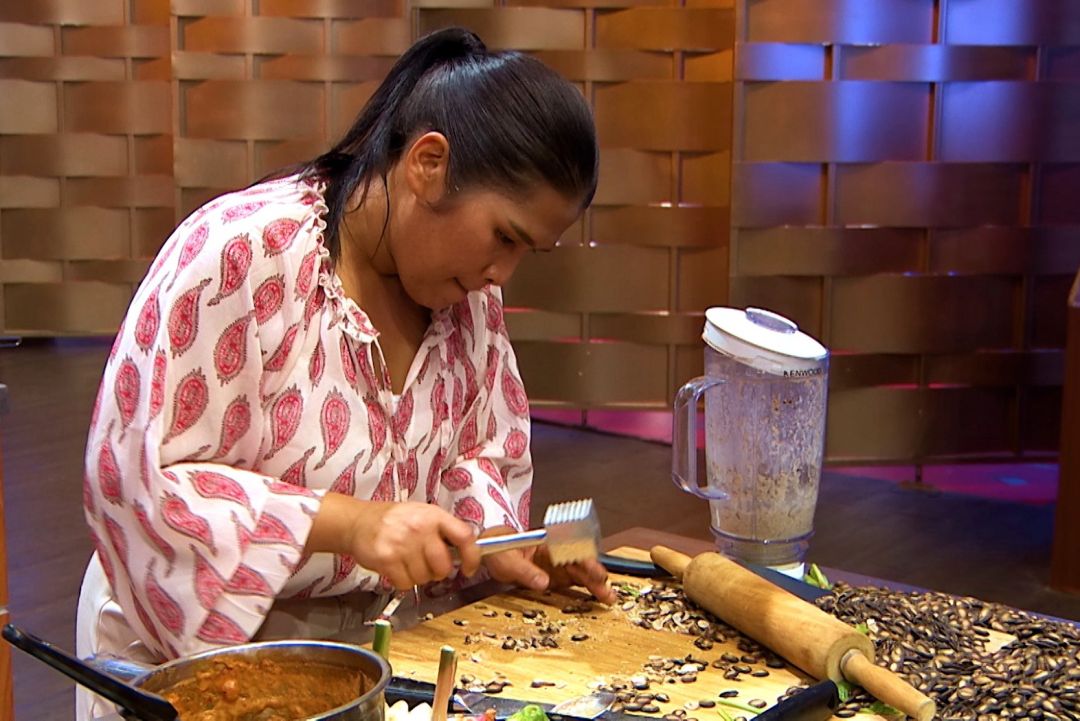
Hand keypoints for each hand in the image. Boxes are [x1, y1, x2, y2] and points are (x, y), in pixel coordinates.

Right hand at [307, 495, 481, 589]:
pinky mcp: (386, 558)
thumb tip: (464, 553)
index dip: (472, 556)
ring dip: (417, 576)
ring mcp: (402, 543)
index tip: (469, 568)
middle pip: (443, 566)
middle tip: (427, 564)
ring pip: (423, 578)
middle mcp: (420, 528)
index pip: (464, 536)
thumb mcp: (422, 514)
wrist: (358, 521)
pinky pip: (405, 584)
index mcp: (434, 515)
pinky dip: (401, 581)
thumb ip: (442, 531)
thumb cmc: (393, 520)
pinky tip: (395, 567)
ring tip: (406, 561)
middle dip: (437, 571)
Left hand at [478, 527, 615, 603]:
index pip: (571, 549)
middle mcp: (556, 552)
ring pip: (582, 574)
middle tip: (606, 589)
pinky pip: (574, 583)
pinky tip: (597, 599)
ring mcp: (557, 565)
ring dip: (595, 585)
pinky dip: (586, 591)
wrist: (490, 553)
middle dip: (595, 575)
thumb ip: (524, 570)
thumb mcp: (506, 559)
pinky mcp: (556, 577)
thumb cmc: (497, 549)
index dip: (584, 560)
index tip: (593, 571)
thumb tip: (543, 582)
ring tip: (609, 597)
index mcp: (546, 542)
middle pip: (581, 563)